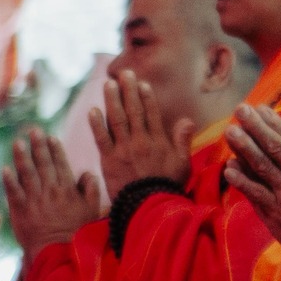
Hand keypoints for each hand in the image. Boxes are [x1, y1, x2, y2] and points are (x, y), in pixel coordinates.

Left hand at [2, 127, 105, 261]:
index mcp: (68, 189)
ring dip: (22, 157)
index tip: (51, 137)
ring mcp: (34, 199)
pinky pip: (13, 192)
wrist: (58, 250)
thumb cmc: (77, 230)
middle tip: (33, 130)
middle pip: (43, 163)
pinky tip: (5, 168)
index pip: (61, 163)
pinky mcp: (21, 210)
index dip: (55, 149)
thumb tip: (85, 172)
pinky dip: (9, 180)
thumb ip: (90, 188)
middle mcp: (50, 190)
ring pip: (27, 173)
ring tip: (18, 142)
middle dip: (38, 146)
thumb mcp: (92, 208)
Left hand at [89, 71, 193, 194]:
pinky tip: (93, 110)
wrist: (148, 206)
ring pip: (117, 120)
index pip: (151, 113)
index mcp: (158, 141)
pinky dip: (97, 124)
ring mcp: (123, 150)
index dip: (146, 96)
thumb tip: (188, 120)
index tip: (141, 82)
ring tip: (108, 84)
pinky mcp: (108, 160)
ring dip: (112, 100)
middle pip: (133, 111)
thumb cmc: (167, 186)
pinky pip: (101, 139)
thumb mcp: (183, 163)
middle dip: (128, 90)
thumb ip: (183, 140)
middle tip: (124, 73)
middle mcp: (141, 141)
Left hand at [223, 106, 280, 250]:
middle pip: (272, 148)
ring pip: (260, 167)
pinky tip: (228, 168)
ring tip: (230, 132)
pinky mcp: (274, 213)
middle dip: (254, 127)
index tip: (260, 108)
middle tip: (239, 111)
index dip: (273, 122)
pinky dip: (241, 181)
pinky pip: (254, 194)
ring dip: (243, 148)